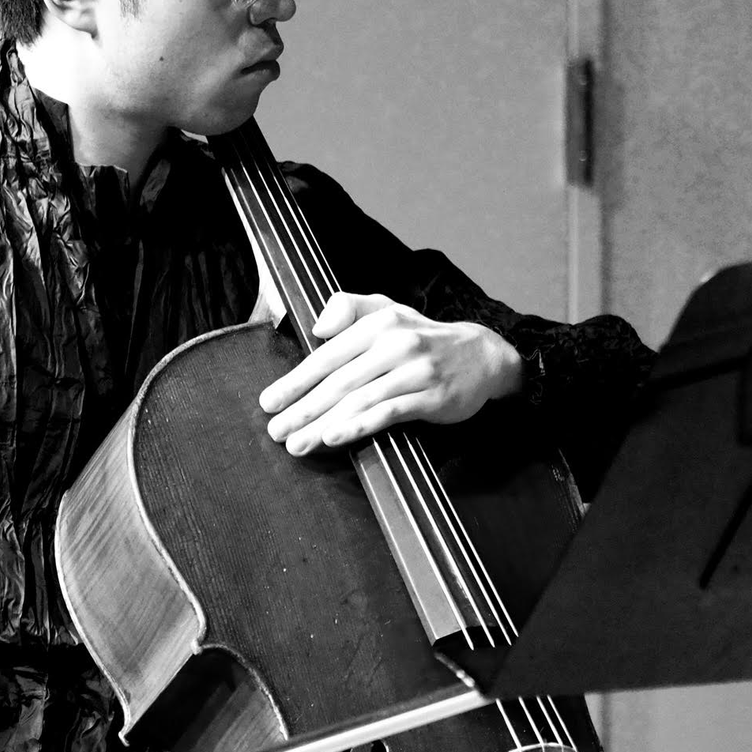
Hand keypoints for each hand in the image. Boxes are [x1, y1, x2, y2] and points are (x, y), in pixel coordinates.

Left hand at [257, 291, 522, 454]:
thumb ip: (348, 308)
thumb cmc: (421, 336)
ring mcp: (413, 370)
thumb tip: (318, 327)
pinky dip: (359, 425)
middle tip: (275, 430)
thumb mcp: (386, 310)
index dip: (295, 381)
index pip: (326, 356)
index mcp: (376, 323)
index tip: (269, 402)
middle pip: (338, 381)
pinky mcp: (431, 396)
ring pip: (359, 399)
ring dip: (323, 424)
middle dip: (302, 409)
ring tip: (297, 443)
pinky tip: (335, 437)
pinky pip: (388, 412)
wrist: (482, 355)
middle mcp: (393, 344)